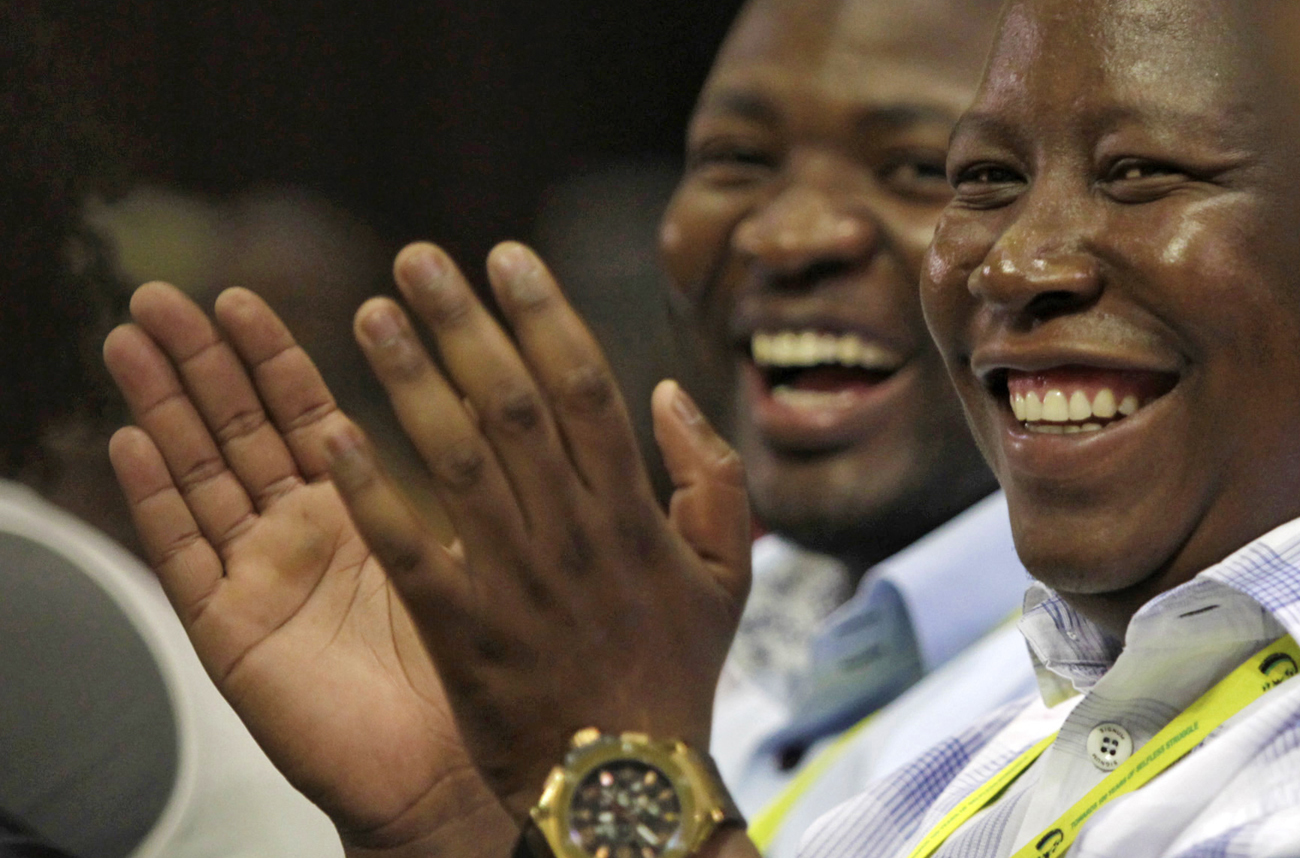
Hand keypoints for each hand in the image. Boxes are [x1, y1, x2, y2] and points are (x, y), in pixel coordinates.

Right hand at [103, 283, 513, 856]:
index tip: (240, 297)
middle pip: (236, 432)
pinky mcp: (231, 631)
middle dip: (198, 364)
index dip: (270, 357)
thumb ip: (445, 482)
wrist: (446, 766)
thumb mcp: (458, 552)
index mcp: (352, 510)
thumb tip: (471, 392)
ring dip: (161, 409)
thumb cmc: (465, 664)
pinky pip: (186, 557)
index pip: (302, 415)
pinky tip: (128, 440)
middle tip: (158, 295)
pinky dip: (157, 498)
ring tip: (126, 339)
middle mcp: (297, 534)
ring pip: (198, 477)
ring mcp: (257, 578)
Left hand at [323, 241, 752, 821]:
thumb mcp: (726, 573)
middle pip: (511, 406)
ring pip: (456, 461)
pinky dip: (369, 493)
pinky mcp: (464, 631)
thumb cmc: (673, 671)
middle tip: (417, 259)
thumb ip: (712, 477)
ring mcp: (516, 580)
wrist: (626, 782)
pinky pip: (411, 551)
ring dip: (408, 382)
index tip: (506, 255)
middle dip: (464, 324)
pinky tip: (327, 436)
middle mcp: (572, 531)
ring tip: (369, 316)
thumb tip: (668, 391)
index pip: (585, 389)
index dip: (544, 314)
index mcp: (631, 511)